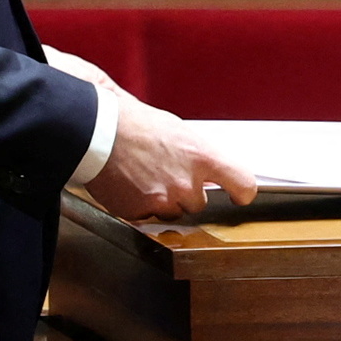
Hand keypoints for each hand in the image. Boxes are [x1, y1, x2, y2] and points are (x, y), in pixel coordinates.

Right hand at [85, 97, 258, 221]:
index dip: (242, 191)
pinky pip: (147, 216)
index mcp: (203, 157)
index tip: (240, 194)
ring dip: (164, 200)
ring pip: (173, 212)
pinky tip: (131, 184)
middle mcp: (187, 184)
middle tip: (167, 172)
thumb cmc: (136, 124)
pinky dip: (140, 205)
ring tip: (146, 176)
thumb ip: (198, 155)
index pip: (243, 184)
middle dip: (186, 192)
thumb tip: (208, 167)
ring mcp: (163, 201)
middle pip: (199, 203)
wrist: (98, 132)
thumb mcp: (179, 131)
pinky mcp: (139, 212)